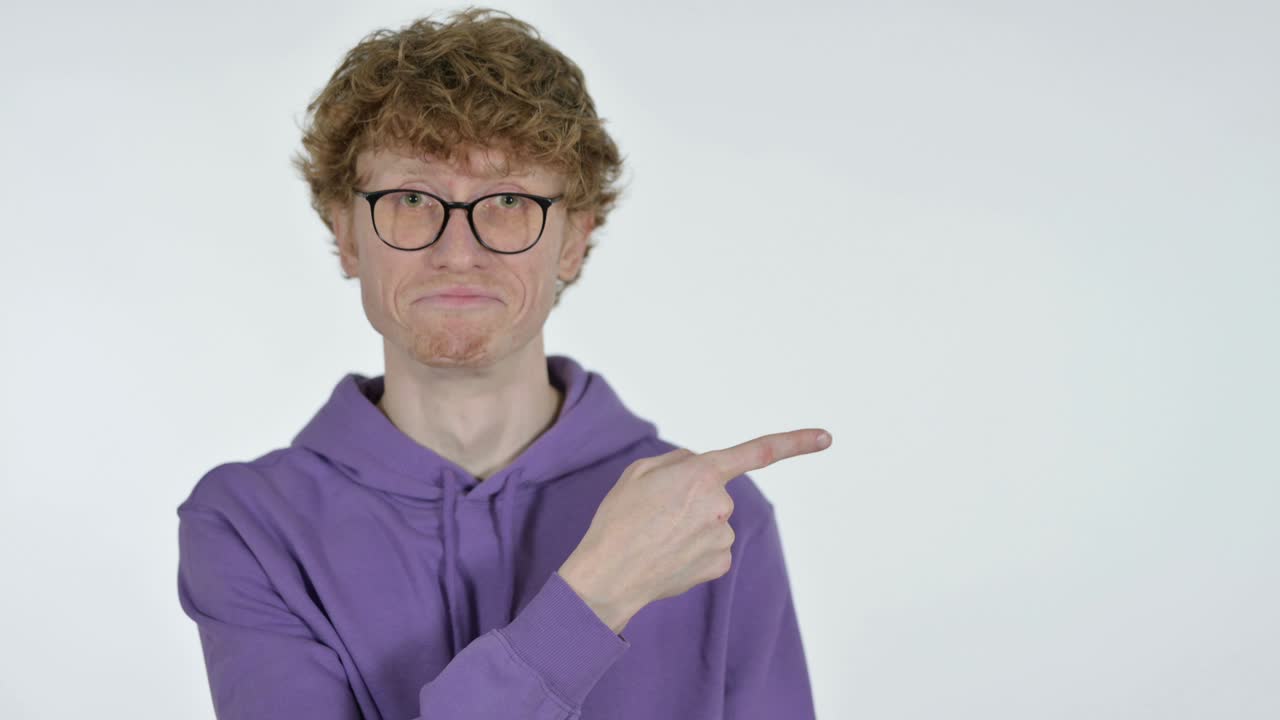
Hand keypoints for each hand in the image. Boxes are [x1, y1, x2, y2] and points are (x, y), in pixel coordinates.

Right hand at [557, 428, 831, 633]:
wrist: (609, 576)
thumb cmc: (619, 520)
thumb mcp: (639, 473)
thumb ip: (678, 462)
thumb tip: (699, 468)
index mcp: (702, 473)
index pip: (758, 452)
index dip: (795, 442)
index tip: (826, 437)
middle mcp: (721, 503)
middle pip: (714, 491)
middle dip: (691, 497)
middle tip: (655, 513)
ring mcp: (724, 536)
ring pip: (713, 521)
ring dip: (690, 526)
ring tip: (657, 537)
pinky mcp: (721, 563)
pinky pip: (712, 547)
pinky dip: (694, 550)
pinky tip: (669, 556)